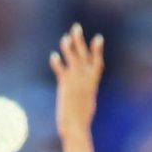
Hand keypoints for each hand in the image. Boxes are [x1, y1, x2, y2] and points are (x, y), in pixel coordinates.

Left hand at [50, 23, 103, 138]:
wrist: (76, 124)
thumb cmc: (82, 117)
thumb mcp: (88, 101)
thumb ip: (87, 90)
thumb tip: (86, 88)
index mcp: (93, 82)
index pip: (97, 62)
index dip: (97, 50)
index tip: (98, 38)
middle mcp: (86, 77)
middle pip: (83, 54)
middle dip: (79, 40)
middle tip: (75, 27)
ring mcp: (76, 79)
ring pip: (73, 58)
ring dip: (68, 46)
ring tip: (65, 38)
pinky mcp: (65, 84)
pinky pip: (61, 69)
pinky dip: (57, 62)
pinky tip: (53, 56)